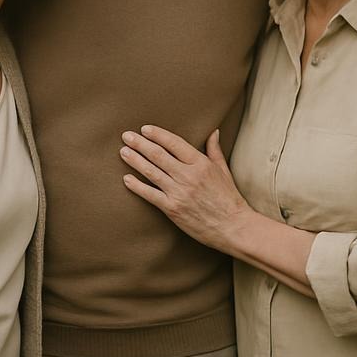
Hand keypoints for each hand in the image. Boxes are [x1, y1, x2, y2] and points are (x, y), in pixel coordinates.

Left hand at [120, 126, 252, 252]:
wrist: (234, 228)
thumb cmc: (229, 199)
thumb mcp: (223, 171)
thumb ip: (214, 150)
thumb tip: (213, 131)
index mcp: (201, 164)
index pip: (174, 143)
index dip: (157, 134)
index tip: (145, 129)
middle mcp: (188, 176)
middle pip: (158, 155)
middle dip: (140, 144)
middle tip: (126, 136)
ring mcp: (179, 192)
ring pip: (151, 172)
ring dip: (135, 160)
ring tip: (123, 152)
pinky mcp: (172, 209)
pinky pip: (150, 195)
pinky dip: (137, 186)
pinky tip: (126, 179)